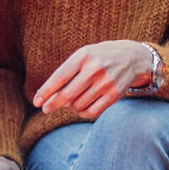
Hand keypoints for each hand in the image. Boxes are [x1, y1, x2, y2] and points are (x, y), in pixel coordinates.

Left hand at [33, 42, 154, 117]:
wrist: (132, 57)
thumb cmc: (99, 57)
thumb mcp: (83, 56)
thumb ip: (67, 72)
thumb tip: (48, 96)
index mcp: (84, 56)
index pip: (60, 77)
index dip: (46, 91)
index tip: (36, 102)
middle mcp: (95, 69)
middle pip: (67, 95)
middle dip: (53, 104)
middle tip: (46, 109)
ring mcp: (106, 82)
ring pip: (78, 105)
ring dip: (70, 107)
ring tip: (70, 103)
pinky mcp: (114, 95)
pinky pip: (92, 112)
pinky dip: (82, 113)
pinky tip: (80, 109)